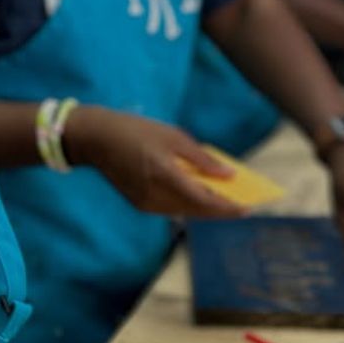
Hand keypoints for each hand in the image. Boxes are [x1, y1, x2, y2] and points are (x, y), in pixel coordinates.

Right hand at [64, 106, 247, 218]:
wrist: (96, 138)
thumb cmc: (136, 131)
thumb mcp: (172, 136)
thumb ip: (201, 158)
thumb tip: (228, 175)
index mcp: (165, 174)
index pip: (204, 200)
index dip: (227, 207)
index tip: (248, 208)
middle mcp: (155, 195)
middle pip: (196, 210)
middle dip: (220, 209)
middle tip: (242, 203)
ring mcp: (146, 203)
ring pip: (184, 211)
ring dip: (204, 207)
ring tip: (225, 198)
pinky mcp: (139, 204)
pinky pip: (170, 207)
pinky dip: (187, 203)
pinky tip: (199, 193)